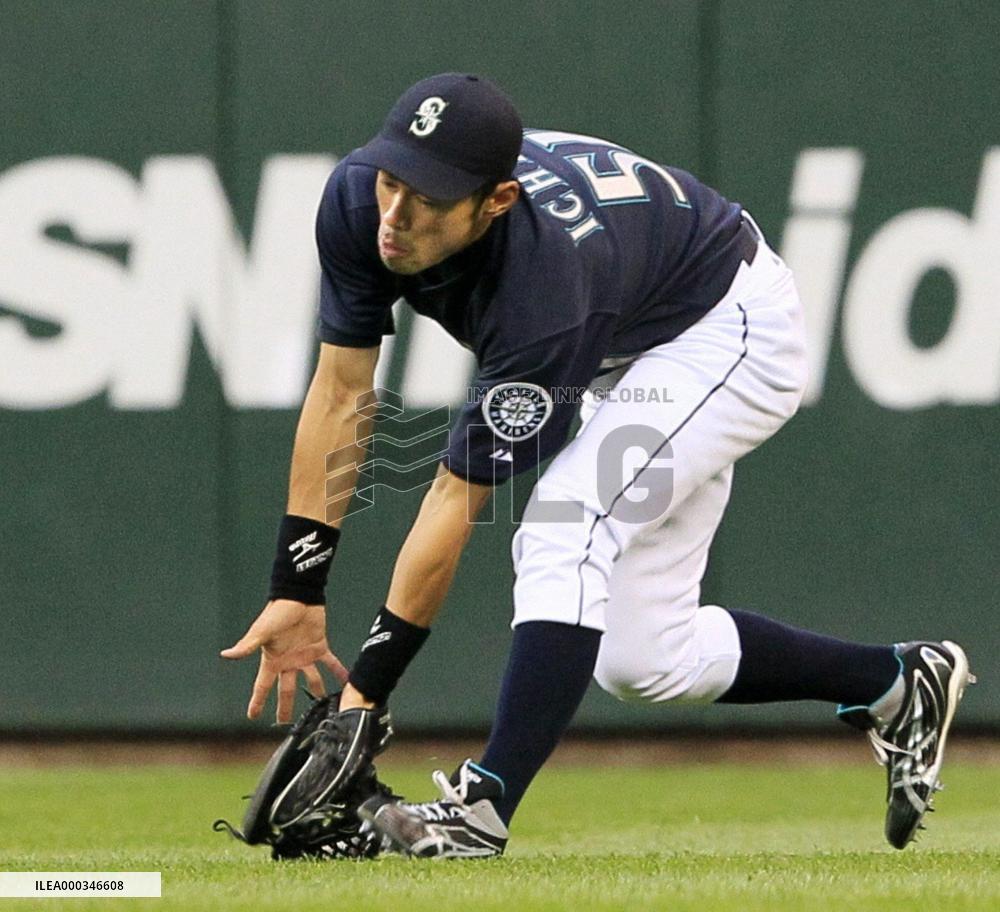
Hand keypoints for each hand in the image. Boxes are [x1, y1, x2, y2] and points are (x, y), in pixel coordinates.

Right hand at [220, 599, 348, 722]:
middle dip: (285, 707)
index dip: (257, 701)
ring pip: (311, 680)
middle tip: (285, 723)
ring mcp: (304, 655)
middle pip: (287, 690)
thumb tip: (226, 654)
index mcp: (272, 660)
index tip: (252, 716)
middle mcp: (288, 661)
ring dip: (317, 692)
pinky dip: (338, 670)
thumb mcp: (262, 631)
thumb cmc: (277, 612)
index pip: (262, 686)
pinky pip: (330, 662)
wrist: (298, 597)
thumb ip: (247, 646)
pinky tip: (346, 679)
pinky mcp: (319, 646)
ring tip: (323, 706)